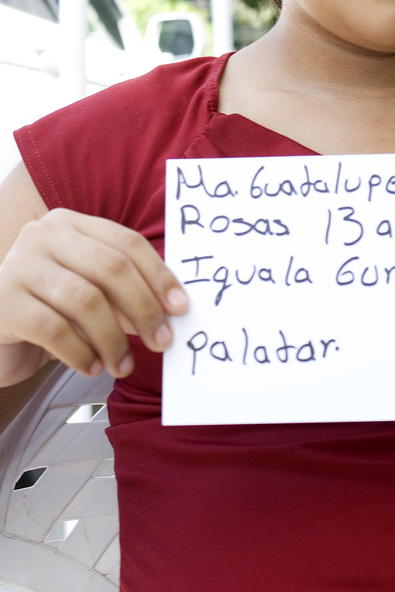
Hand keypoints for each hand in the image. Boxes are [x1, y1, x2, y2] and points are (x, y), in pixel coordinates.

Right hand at [0, 208, 187, 382]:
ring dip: (114, 339)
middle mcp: (42, 236)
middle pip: (110, 267)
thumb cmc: (50, 309)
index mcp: (70, 224)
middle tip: (162, 341)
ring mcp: (19, 266)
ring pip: (84, 300)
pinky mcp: (2, 303)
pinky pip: (54, 329)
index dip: (158, 275)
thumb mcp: (89, 291)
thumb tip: (170, 311)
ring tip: (124, 366)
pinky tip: (92, 367)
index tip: (180, 308)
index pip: (126, 242)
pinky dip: (81, 353)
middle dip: (143, 308)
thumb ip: (124, 292)